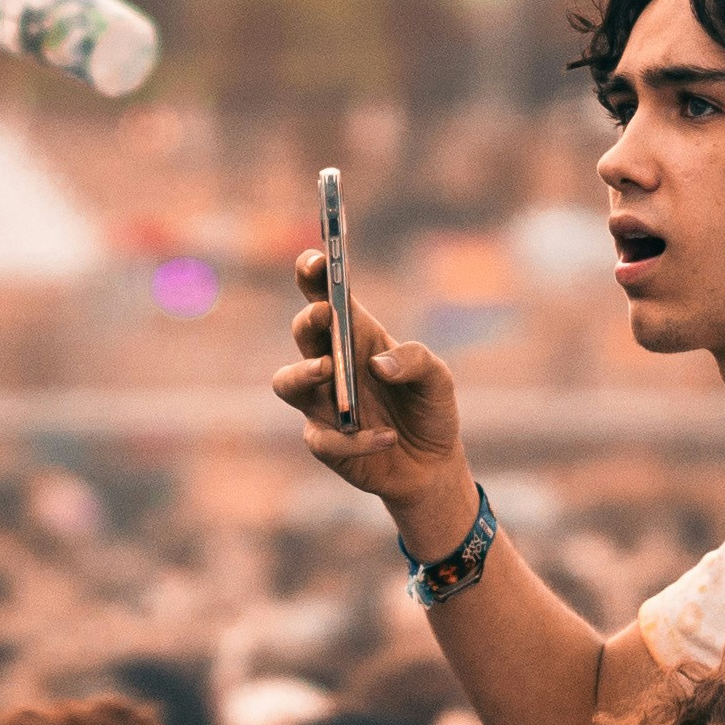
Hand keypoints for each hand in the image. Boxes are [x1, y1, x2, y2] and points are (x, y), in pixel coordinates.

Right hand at [269, 251, 470, 537]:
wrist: (431, 464)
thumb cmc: (428, 408)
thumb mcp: (437, 379)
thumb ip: (415, 360)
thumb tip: (377, 364)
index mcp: (357, 336)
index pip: (324, 296)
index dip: (313, 274)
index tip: (316, 260)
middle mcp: (331, 364)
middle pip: (303, 333)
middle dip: (309, 321)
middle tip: (325, 315)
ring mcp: (321, 404)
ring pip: (286, 383)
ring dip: (302, 374)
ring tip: (328, 371)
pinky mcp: (325, 442)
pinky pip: (325, 438)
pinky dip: (357, 438)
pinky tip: (387, 437)